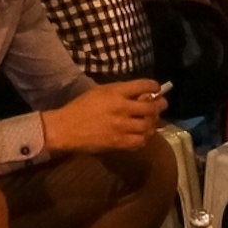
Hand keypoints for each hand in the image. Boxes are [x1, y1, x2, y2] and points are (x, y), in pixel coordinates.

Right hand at [41, 78, 167, 152]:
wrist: (66, 128)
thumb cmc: (81, 107)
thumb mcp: (99, 91)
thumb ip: (120, 92)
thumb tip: (141, 95)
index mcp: (116, 92)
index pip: (144, 85)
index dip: (154, 86)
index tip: (156, 89)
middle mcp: (122, 108)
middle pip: (151, 107)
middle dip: (160, 105)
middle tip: (161, 105)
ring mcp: (121, 126)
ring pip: (148, 125)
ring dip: (153, 123)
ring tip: (152, 122)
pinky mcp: (119, 142)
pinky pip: (140, 141)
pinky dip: (144, 138)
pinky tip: (142, 135)